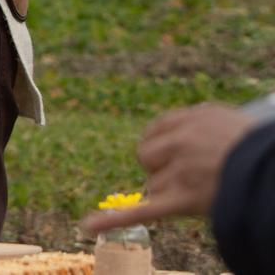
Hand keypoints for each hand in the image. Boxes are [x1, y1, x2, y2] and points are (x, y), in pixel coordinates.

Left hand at [79, 103, 257, 231]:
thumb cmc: (259, 151)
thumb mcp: (228, 122)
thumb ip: (199, 124)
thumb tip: (179, 131)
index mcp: (193, 118)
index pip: (157, 130)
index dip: (164, 146)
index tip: (175, 156)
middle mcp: (183, 142)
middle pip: (147, 157)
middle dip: (160, 169)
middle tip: (189, 178)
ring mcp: (183, 172)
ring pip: (154, 187)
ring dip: (171, 194)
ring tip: (205, 194)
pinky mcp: (185, 202)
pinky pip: (143, 211)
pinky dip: (113, 221)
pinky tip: (88, 227)